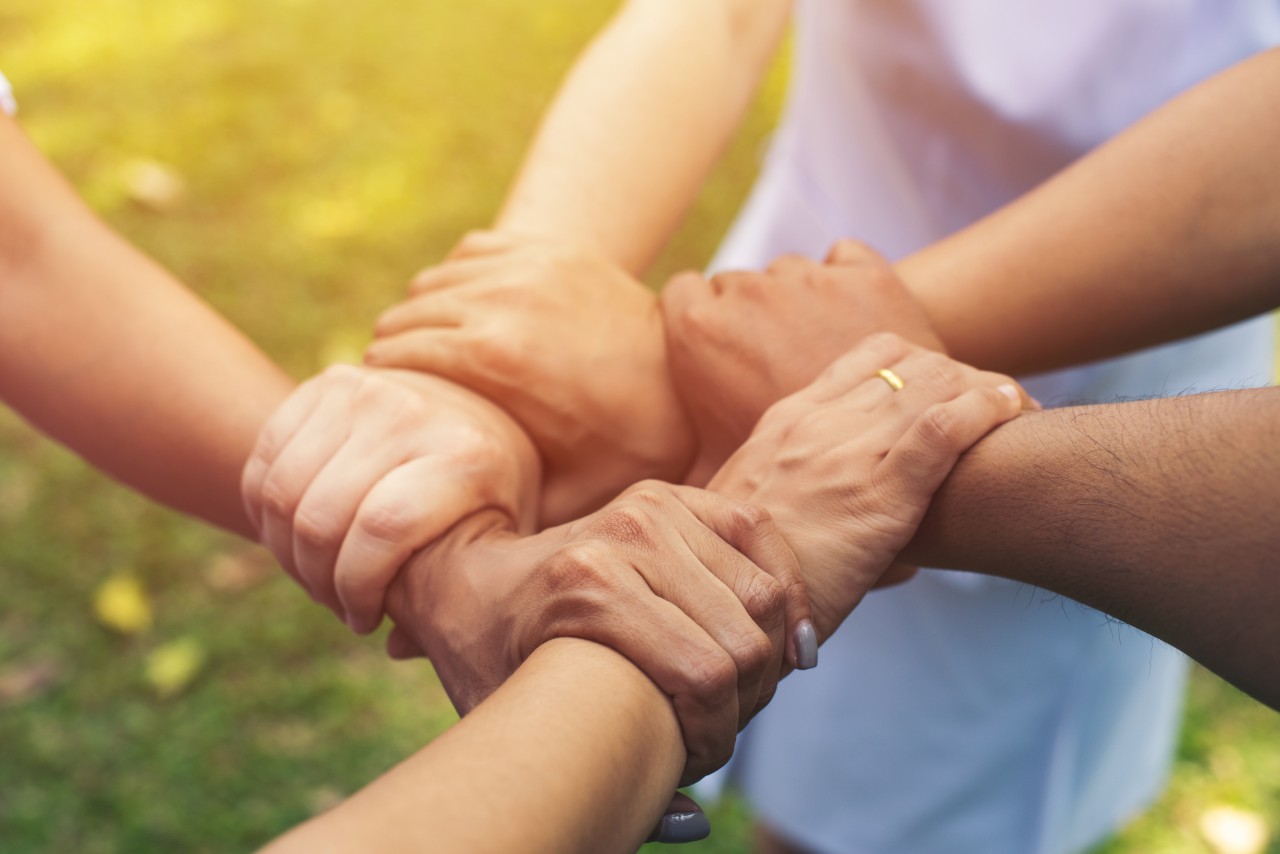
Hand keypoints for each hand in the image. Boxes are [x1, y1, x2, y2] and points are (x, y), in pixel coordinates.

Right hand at [240, 365, 539, 634]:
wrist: (481, 405)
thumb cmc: (491, 493)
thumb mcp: (500, 540)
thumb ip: (460, 594)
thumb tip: (396, 648)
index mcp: (465, 454)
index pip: (382, 530)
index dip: (358, 589)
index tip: (365, 620)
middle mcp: (410, 413)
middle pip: (321, 518)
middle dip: (318, 582)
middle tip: (337, 605)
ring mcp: (362, 391)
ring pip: (282, 494)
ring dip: (287, 554)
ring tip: (318, 578)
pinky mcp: (324, 384)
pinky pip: (264, 465)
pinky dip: (265, 517)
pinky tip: (296, 542)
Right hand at [366, 231, 694, 524]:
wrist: (685, 373)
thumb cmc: (624, 445)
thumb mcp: (560, 494)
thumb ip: (489, 514)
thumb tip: (418, 584)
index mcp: (493, 359)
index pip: (392, 357)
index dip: (382, 390)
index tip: (387, 418)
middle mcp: (500, 301)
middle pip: (404, 317)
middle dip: (395, 356)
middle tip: (402, 395)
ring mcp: (524, 266)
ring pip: (431, 283)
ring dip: (423, 318)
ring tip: (431, 359)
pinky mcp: (545, 250)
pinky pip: (469, 254)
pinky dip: (459, 282)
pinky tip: (470, 317)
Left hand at [384, 480, 813, 784]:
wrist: (473, 579)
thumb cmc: (493, 659)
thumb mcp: (521, 724)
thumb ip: (605, 778)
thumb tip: (692, 818)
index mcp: (588, 586)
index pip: (705, 676)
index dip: (716, 736)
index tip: (696, 763)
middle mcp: (626, 535)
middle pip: (742, 640)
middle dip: (744, 702)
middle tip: (719, 730)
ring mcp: (653, 506)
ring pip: (763, 594)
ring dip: (769, 652)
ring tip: (740, 691)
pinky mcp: (674, 494)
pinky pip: (760, 537)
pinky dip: (786, 587)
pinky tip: (788, 635)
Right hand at [662, 240, 940, 481]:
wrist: (902, 476)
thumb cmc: (789, 485)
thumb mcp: (716, 474)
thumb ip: (680, 458)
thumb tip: (641, 492)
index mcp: (700, 330)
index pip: (682, 293)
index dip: (699, 317)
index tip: (719, 343)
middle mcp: (749, 293)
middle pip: (737, 284)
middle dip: (752, 312)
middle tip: (774, 356)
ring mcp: (809, 281)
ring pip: (791, 271)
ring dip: (801, 297)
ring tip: (821, 343)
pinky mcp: (867, 276)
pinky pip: (846, 256)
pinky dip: (850, 278)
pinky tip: (859, 316)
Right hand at [709, 333, 1031, 639]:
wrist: (723, 605)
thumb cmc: (740, 574)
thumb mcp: (749, 508)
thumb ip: (790, 491)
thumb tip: (829, 517)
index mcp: (787, 420)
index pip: (870, 358)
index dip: (922, 366)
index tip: (952, 391)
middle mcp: (818, 421)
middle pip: (911, 362)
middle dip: (964, 375)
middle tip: (1000, 403)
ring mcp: (847, 451)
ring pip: (935, 381)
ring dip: (987, 387)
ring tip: (1018, 407)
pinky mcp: (880, 492)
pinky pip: (945, 426)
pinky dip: (988, 408)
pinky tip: (1011, 411)